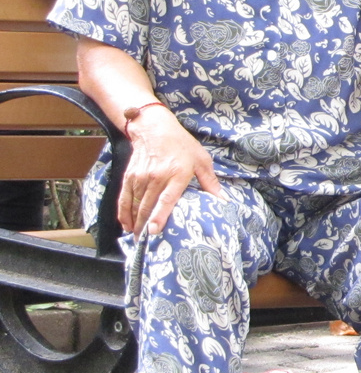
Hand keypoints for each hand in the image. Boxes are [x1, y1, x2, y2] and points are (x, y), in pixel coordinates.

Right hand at [120, 110, 223, 235]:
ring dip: (135, 223)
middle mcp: (156, 177)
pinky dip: (123, 213)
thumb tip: (224, 200)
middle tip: (145, 244)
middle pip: (147, 206)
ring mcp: (140, 177)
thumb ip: (210, 183)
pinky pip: (124, 198)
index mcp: (176, 174)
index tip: (154, 231)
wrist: (155, 129)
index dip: (159, 216)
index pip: (166, 199)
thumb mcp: (201, 161)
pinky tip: (126, 224)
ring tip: (137, 238)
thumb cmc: (182, 146)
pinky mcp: (129, 176)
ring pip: (135, 205)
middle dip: (145, 227)